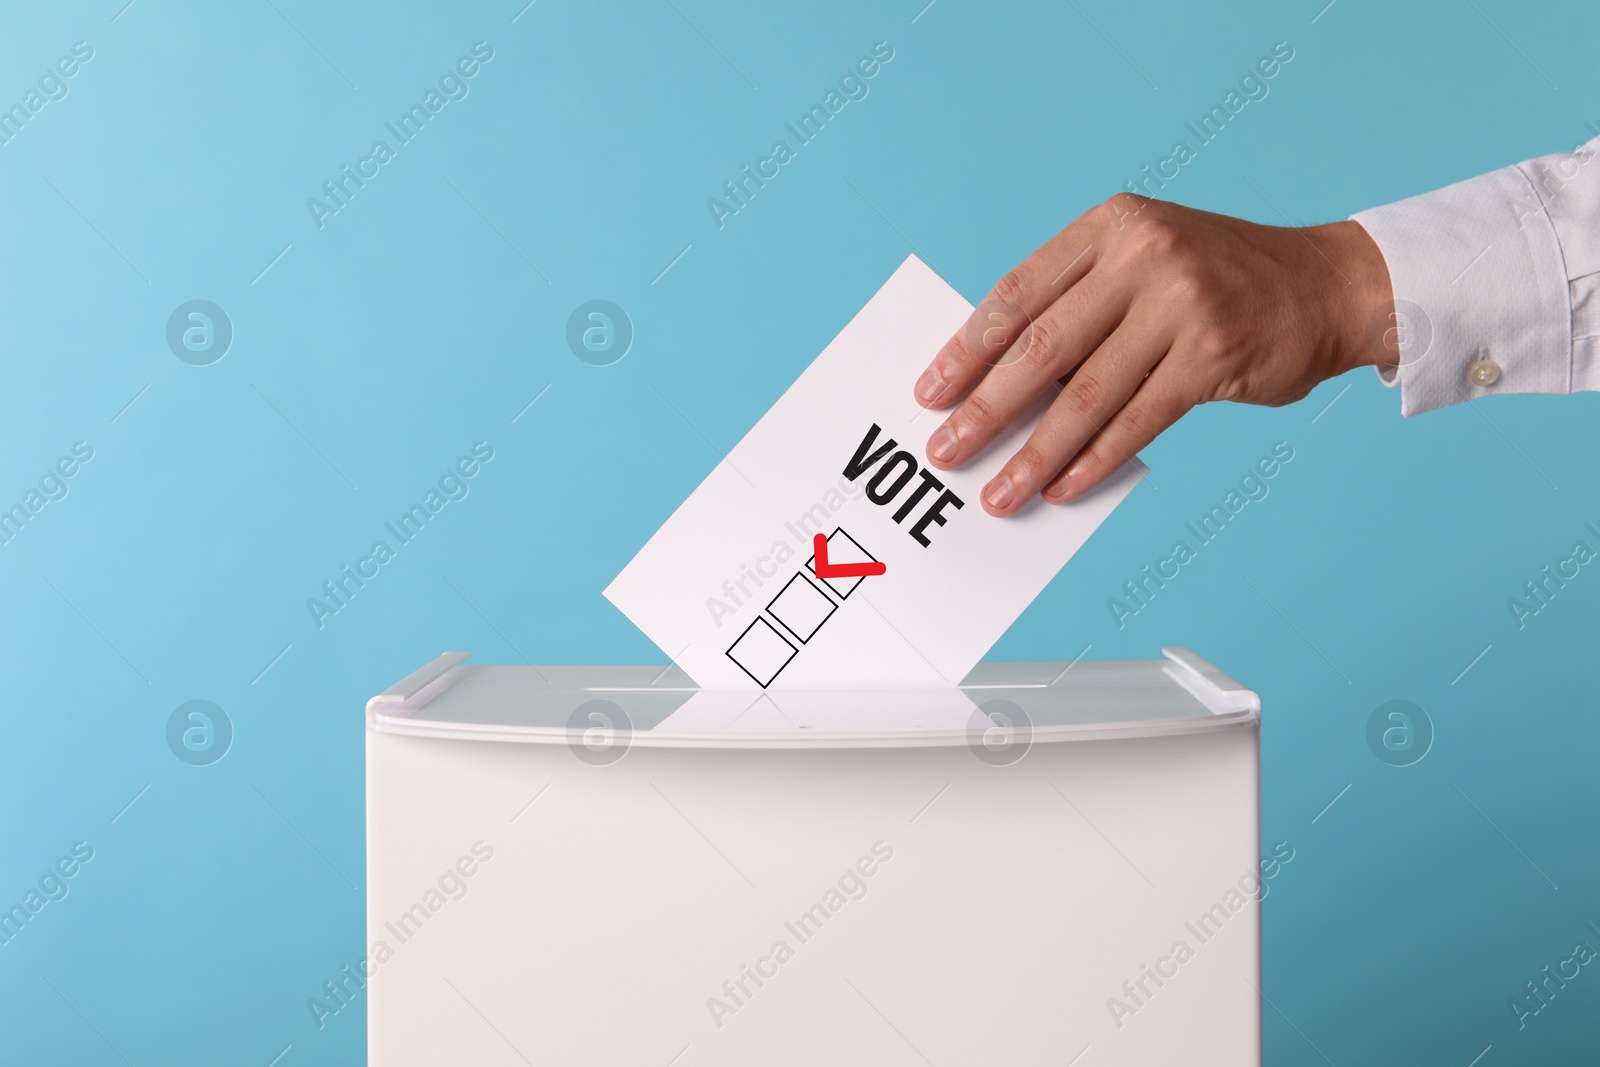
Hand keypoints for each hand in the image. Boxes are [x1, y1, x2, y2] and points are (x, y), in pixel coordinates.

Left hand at [913, 195, 1396, 514]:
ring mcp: (1181, 306)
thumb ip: (1079, 301)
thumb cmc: (1219, 280)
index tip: (929, 393)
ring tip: (998, 492)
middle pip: (1040, 347)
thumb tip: (997, 381)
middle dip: (984, 409)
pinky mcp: (1213, 357)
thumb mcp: (1143, 259)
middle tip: (947, 452)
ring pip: (1084, 394)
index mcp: (1110, 226)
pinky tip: (1061, 489)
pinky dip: (1093, 460)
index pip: (1017, 293)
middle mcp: (1143, 257)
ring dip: (1033, 453)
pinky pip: (1135, 420)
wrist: (1329, 284)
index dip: (966, 349)